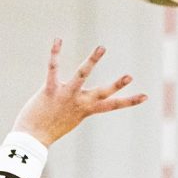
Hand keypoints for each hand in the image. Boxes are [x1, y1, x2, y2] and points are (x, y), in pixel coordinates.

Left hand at [13, 41, 145, 146]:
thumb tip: (82, 103)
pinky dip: (55, 53)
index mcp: (85, 110)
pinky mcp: (50, 90)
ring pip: (82, 76)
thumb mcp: (68, 118)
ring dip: (92, 61)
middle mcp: (79, 102)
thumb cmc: (48, 129)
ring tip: (102, 48)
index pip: (112, 105)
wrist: (31, 138)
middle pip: (102, 93)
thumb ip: (76, 107)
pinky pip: (53, 68)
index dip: (129, 101)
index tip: (145, 96)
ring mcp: (65, 95)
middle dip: (117, 85)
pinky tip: (58, 39)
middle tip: (130, 76)